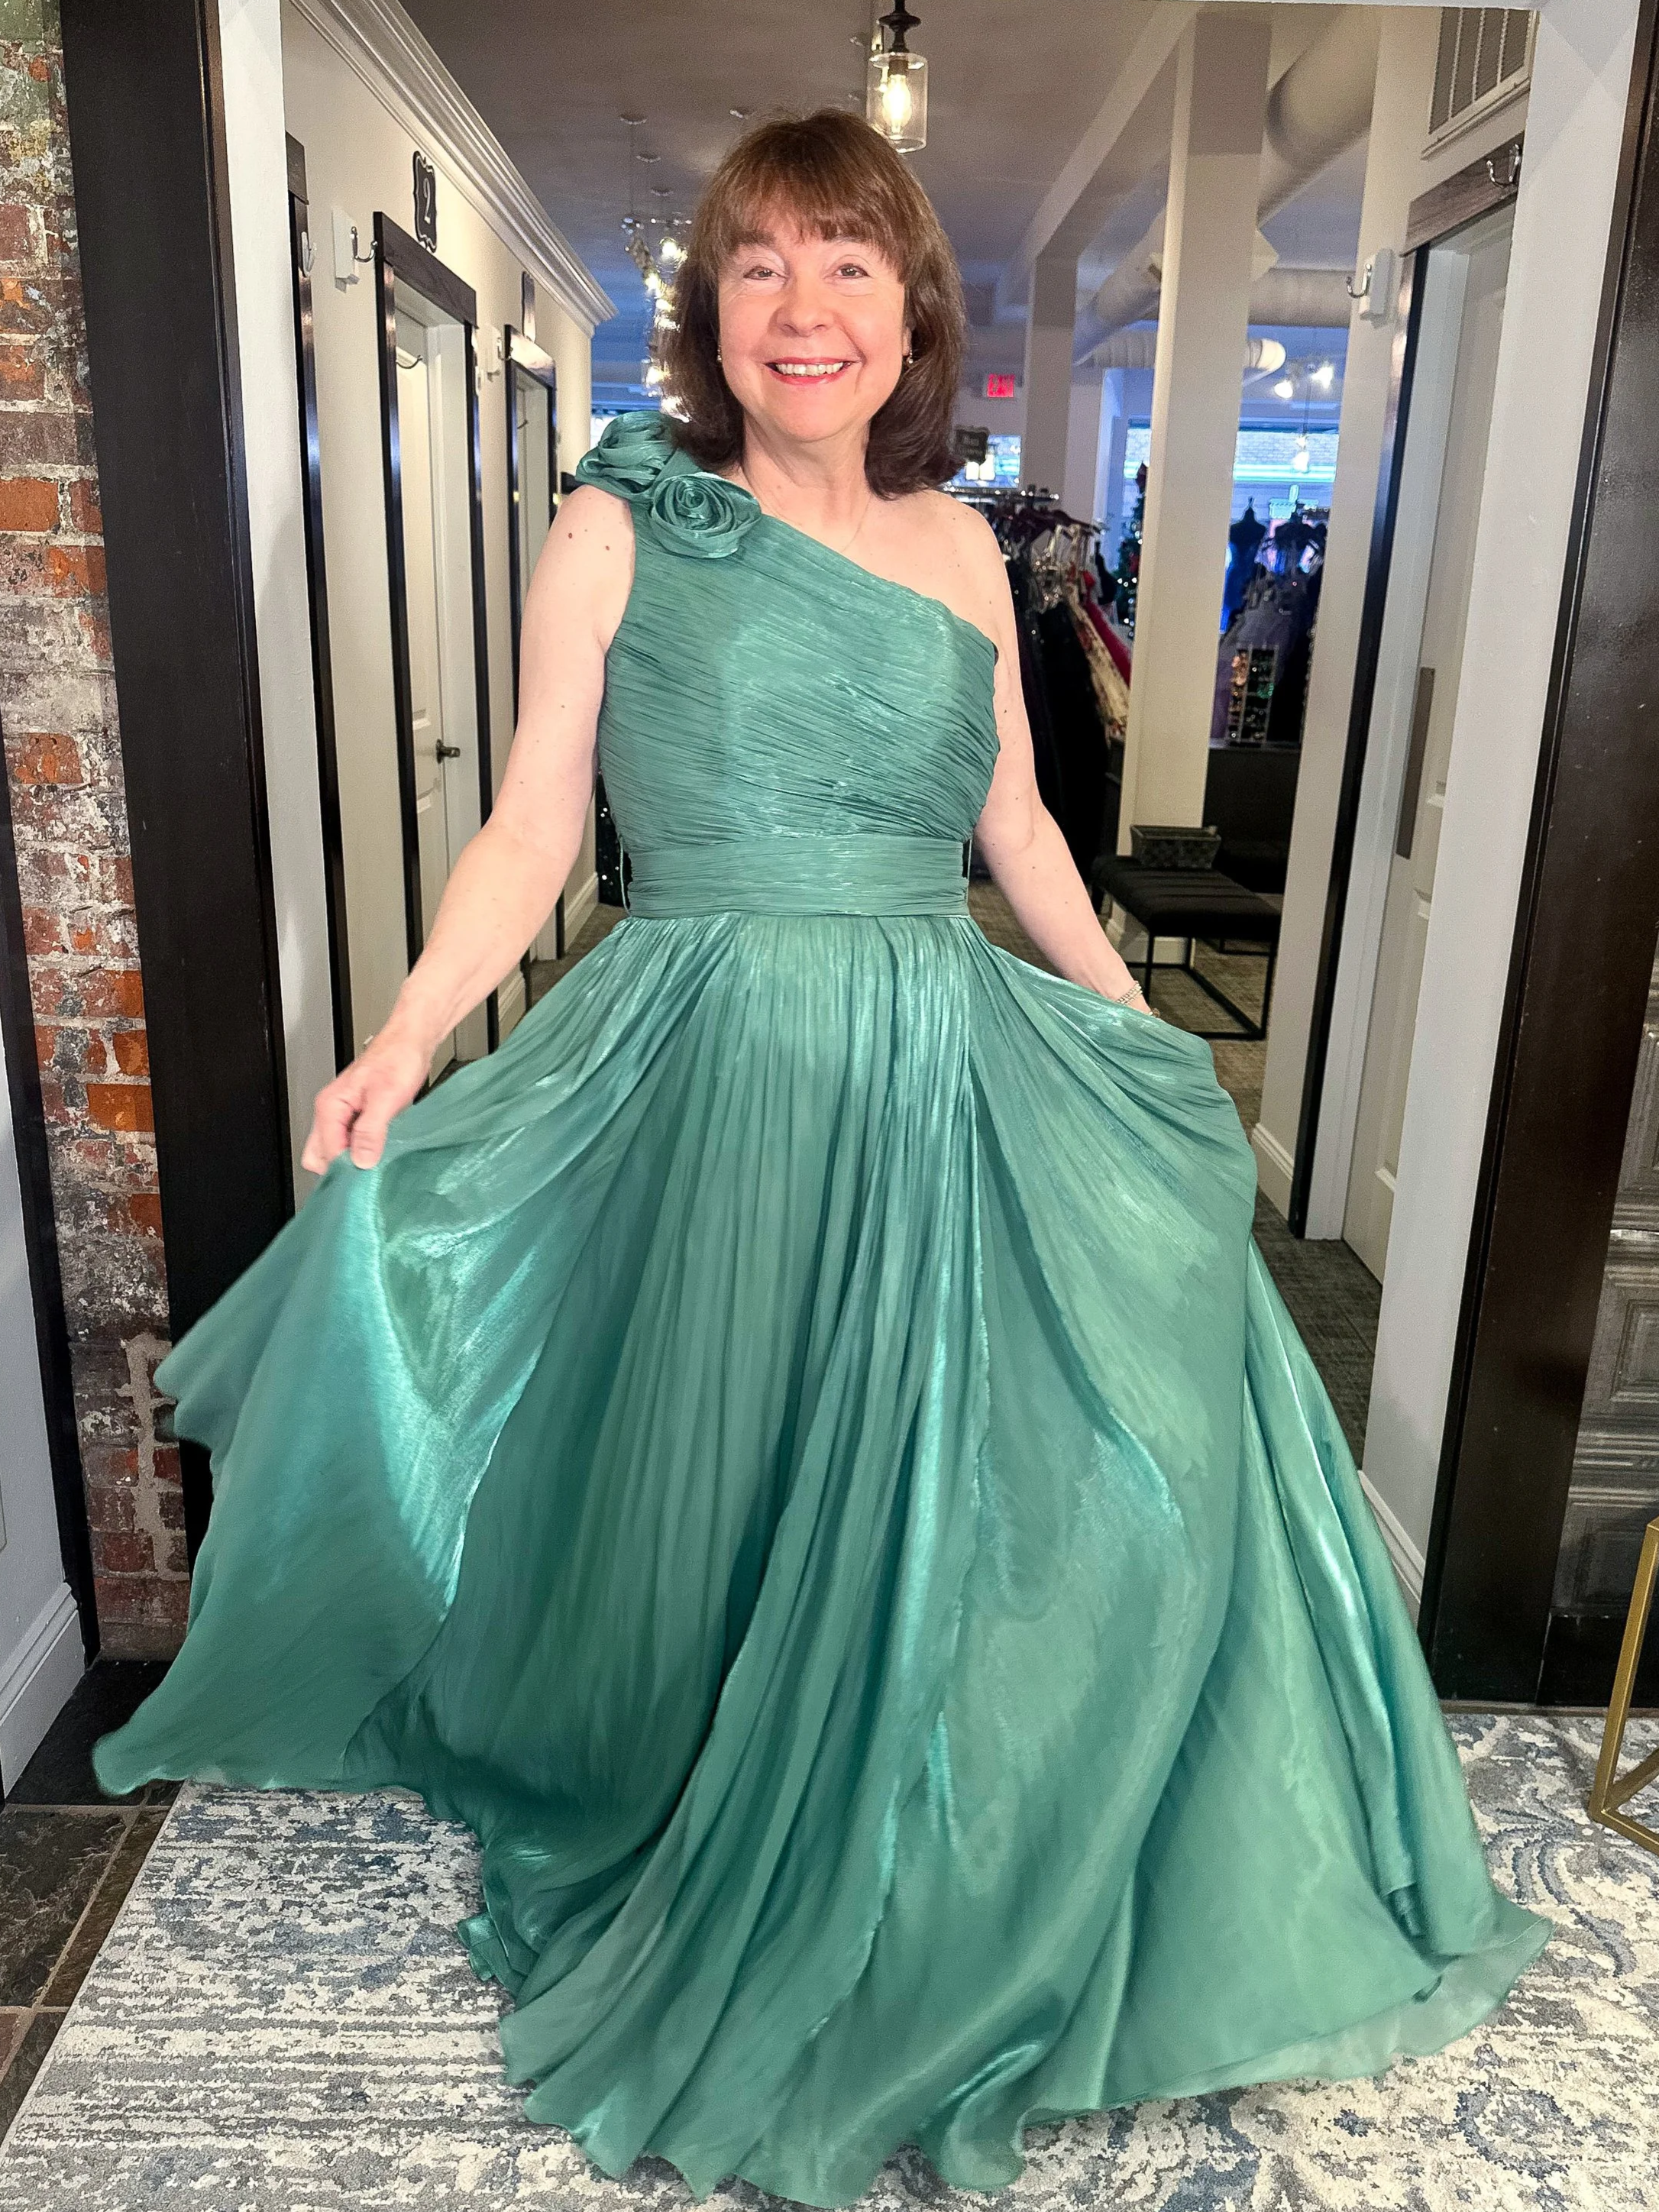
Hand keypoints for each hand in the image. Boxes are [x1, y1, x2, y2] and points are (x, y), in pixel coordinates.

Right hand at [300, 1030, 431, 1173]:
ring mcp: (343, 1114)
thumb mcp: (386, 1098)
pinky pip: (351, 1142)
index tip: (366, 1178)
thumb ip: (370, 1131)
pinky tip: (382, 1149)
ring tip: (379, 1159)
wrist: (411, 1042)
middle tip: (369, 1172)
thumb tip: (361, 1161)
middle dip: (342, 1168)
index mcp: (330, 1106)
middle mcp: (331, 1111)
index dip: (346, 1168)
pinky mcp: (358, 1116)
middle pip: (321, 1156)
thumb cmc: (398, 1059)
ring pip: (336, 1150)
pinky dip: (364, 1150)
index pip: (326, 1153)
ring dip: (355, 1159)